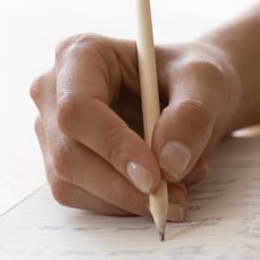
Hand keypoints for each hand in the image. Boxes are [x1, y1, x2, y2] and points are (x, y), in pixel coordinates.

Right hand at [31, 1, 259, 217]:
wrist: (192, 96)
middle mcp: (54, 91)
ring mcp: (52, 131)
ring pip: (71, 183)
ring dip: (127, 199)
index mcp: (80, 55)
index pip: (78, 108)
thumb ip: (192, 115)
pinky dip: (125, 204)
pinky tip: (163, 190)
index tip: (154, 178)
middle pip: (68, 153)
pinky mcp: (63, 163)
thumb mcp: (207, 82)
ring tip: (180, 189)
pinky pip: (83, 199)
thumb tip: (169, 164)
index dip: (112, 147)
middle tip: (176, 198)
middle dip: (123, 186)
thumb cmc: (193, 78)